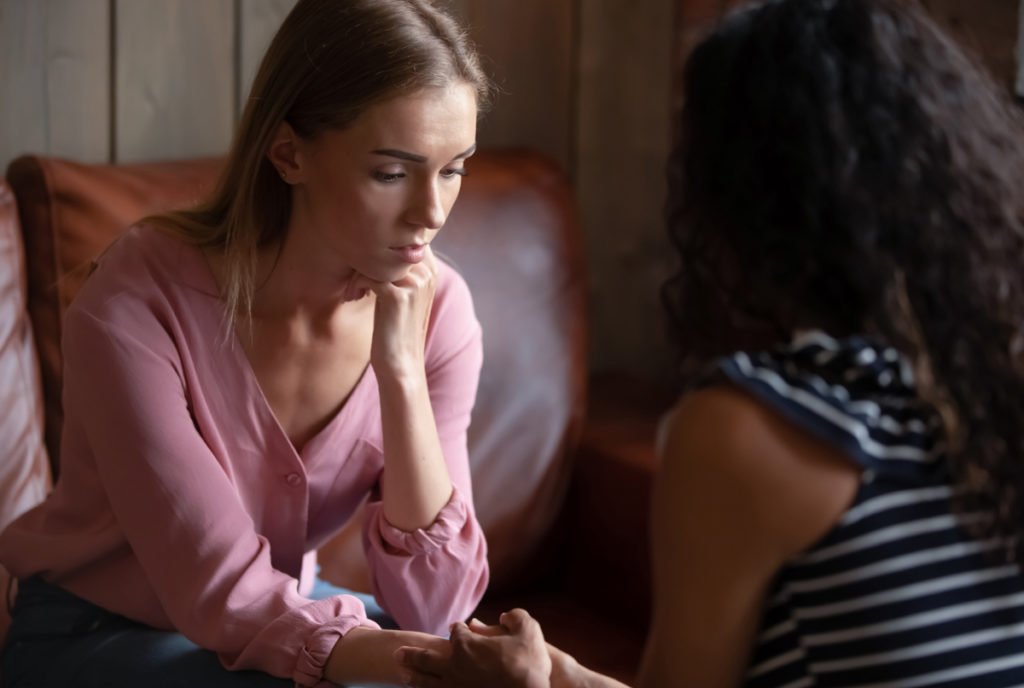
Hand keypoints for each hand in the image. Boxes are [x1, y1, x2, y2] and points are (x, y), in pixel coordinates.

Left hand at [349, 248, 438, 378]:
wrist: (402, 363)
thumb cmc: (397, 327)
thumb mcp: (403, 293)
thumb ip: (398, 269)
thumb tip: (373, 245)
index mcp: (431, 270)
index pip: (401, 241)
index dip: (379, 250)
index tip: (365, 270)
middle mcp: (427, 274)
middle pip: (387, 248)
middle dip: (365, 261)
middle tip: (356, 283)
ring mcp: (415, 284)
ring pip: (375, 261)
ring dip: (358, 274)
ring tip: (354, 292)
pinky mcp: (398, 298)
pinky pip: (368, 276)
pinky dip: (356, 285)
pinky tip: (354, 297)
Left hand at [396, 609, 551, 687]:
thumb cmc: (530, 664)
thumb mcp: (529, 630)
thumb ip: (516, 617)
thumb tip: (506, 615)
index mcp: (467, 645)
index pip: (456, 632)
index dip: (457, 629)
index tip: (458, 629)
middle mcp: (454, 666)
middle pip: (425, 658)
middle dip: (412, 655)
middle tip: (398, 653)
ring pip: (426, 683)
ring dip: (413, 677)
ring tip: (403, 676)